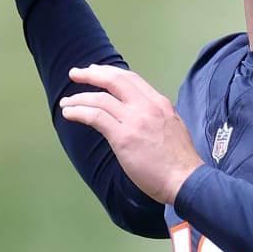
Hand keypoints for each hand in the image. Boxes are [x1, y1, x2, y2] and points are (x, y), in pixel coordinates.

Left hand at [58, 65, 204, 204]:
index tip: (95, 71)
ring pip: (100, 99)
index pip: (130, 79)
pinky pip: (95, 117)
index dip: (109, 72)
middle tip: (74, 74)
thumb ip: (156, 117)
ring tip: (66, 102)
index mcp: (159, 103)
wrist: (186, 180)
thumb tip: (141, 116)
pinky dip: (79, 112)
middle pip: (114, 79)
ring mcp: (134, 120)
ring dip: (78, 98)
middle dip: (90, 74)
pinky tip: (70, 114)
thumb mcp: (173, 127)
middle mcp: (147, 106)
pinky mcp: (123, 137)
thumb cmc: (180, 162)